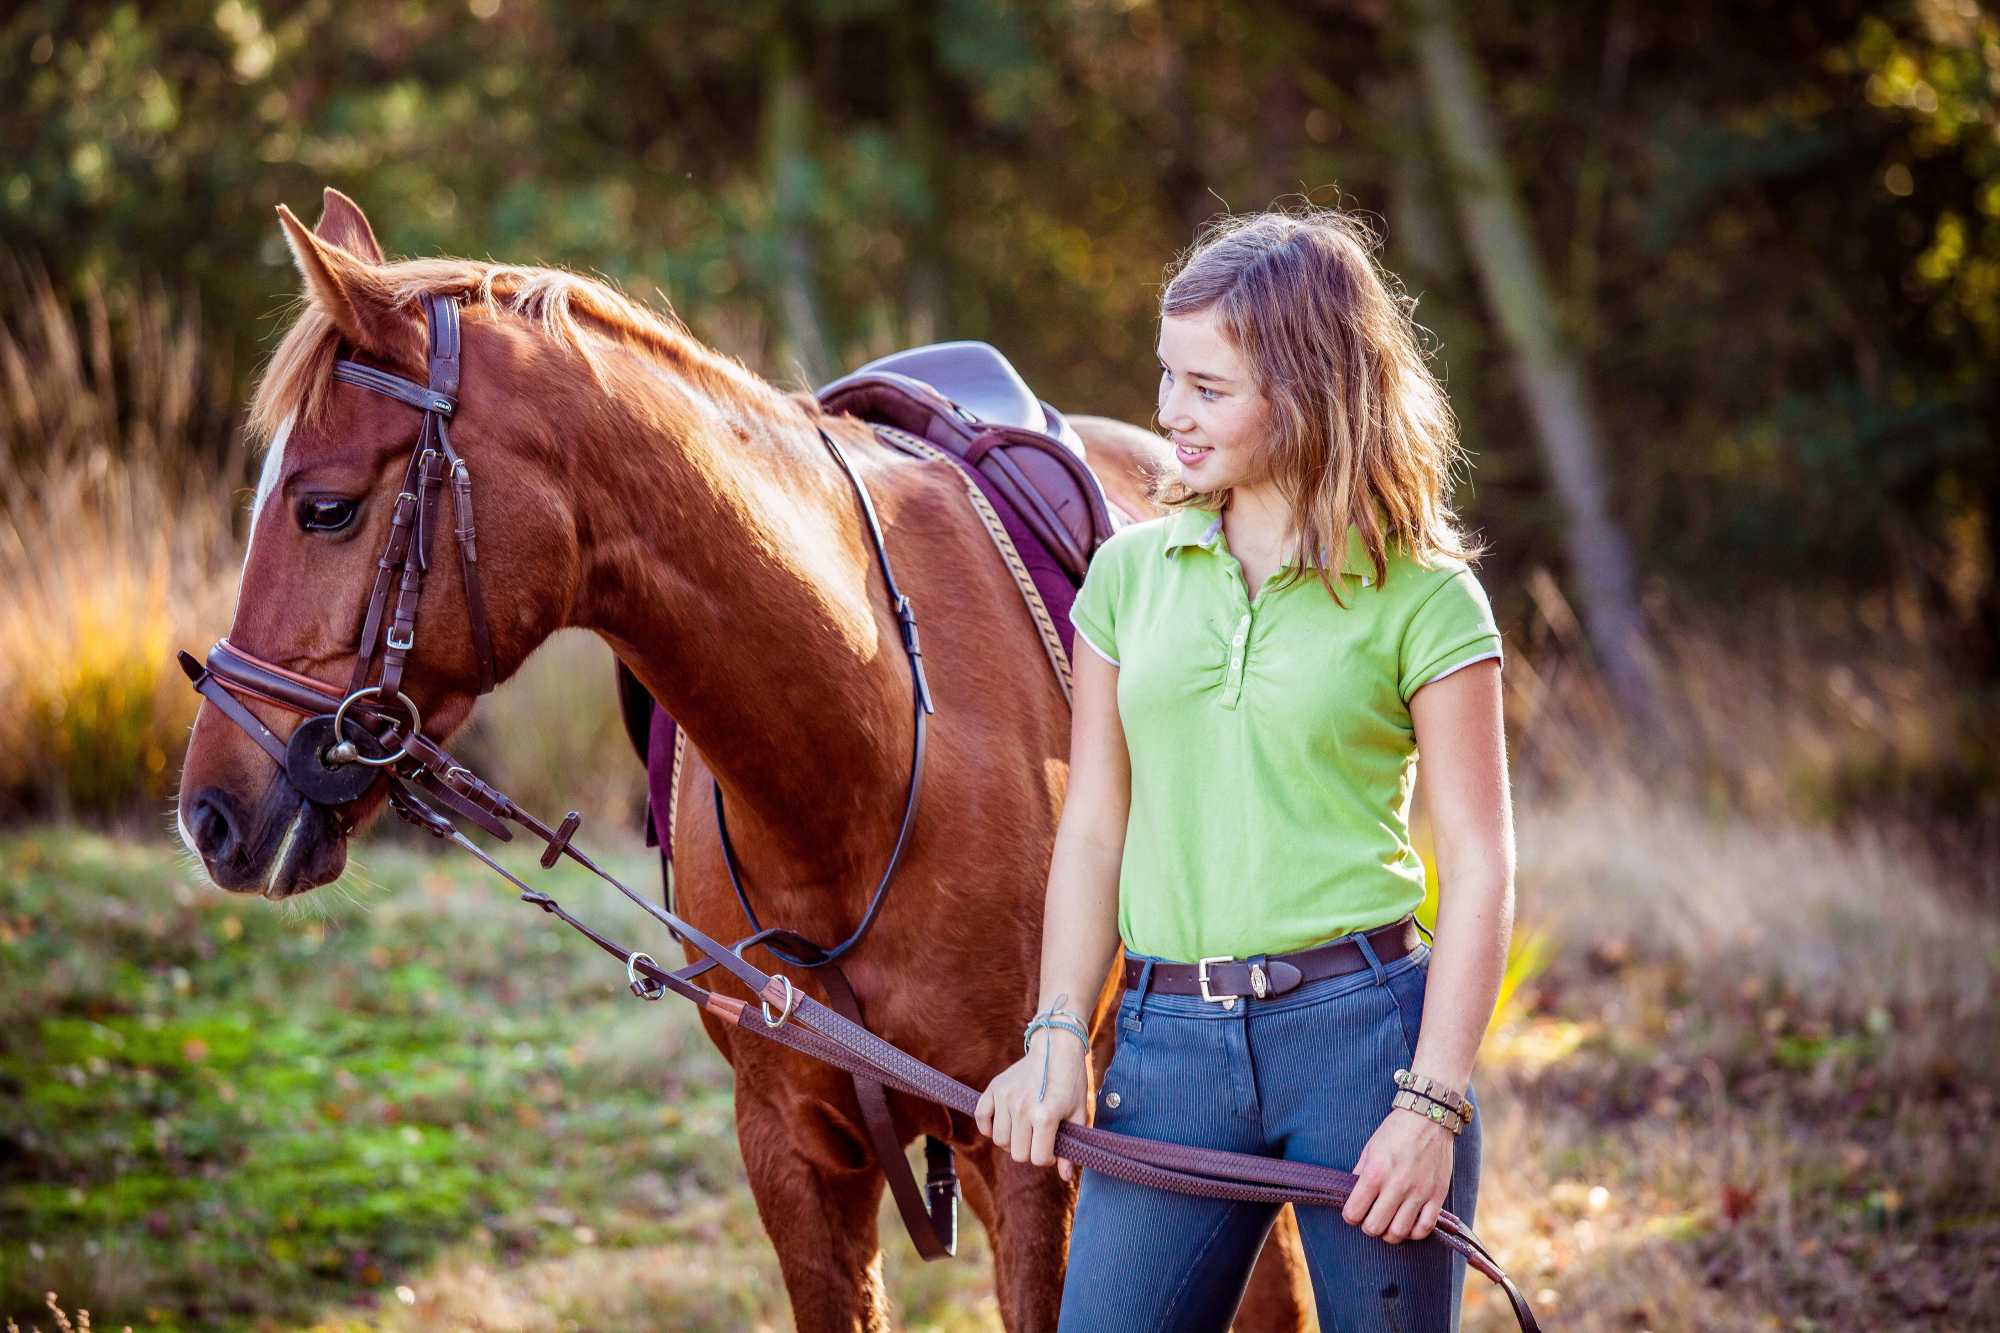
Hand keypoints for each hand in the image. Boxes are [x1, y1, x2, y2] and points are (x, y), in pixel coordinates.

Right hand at [974, 1029, 1090, 1182]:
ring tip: (1025, 1129)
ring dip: (1012, 1140)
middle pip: (1017, 1153)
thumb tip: (1065, 1177)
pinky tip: (1003, 1123)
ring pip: (999, 1140)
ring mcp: (1005, 1097)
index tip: (1053, 1147)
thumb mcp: (1079, 1114)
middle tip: (1040, 1138)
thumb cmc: (1072, 1081)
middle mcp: (1022, 1108)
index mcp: (1045, 1116)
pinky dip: (988, 1126)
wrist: (1056, 1046)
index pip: (1037, 1158)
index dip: (1047, 1158)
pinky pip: (981, 1118)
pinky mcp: (994, 1088)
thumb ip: (1071, 1148)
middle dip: (1030, 1151)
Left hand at [1340, 1105, 1454, 1242]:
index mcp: (1375, 1172)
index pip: (1354, 1212)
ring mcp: (1419, 1193)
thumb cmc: (1396, 1131)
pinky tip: (1409, 1223)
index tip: (1353, 1212)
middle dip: (1368, 1226)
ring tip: (1389, 1223)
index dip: (1350, 1216)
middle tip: (1371, 1217)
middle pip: (1374, 1227)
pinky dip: (1414, 1232)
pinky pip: (1424, 1228)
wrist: (1429, 1117)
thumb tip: (1352, 1196)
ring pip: (1399, 1233)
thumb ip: (1360, 1174)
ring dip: (1390, 1233)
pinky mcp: (1437, 1196)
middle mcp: (1396, 1186)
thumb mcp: (1370, 1148)